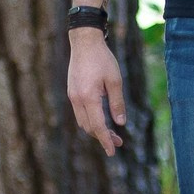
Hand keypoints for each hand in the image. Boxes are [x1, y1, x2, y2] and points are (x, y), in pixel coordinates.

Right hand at [66, 30, 127, 155]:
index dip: (105, 140)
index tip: (113, 151)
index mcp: (88, 97)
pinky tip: (101, 119)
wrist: (84, 42)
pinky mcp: (72, 92)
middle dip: (103, 137)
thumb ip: (117, 102)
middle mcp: (77, 99)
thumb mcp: (115, 80)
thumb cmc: (102, 59)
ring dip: (96, 129)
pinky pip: (80, 113)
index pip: (97, 126)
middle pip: (89, 127)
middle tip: (119, 142)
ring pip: (83, 122)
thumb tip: (120, 122)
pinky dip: (90, 120)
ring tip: (112, 132)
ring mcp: (72, 96)